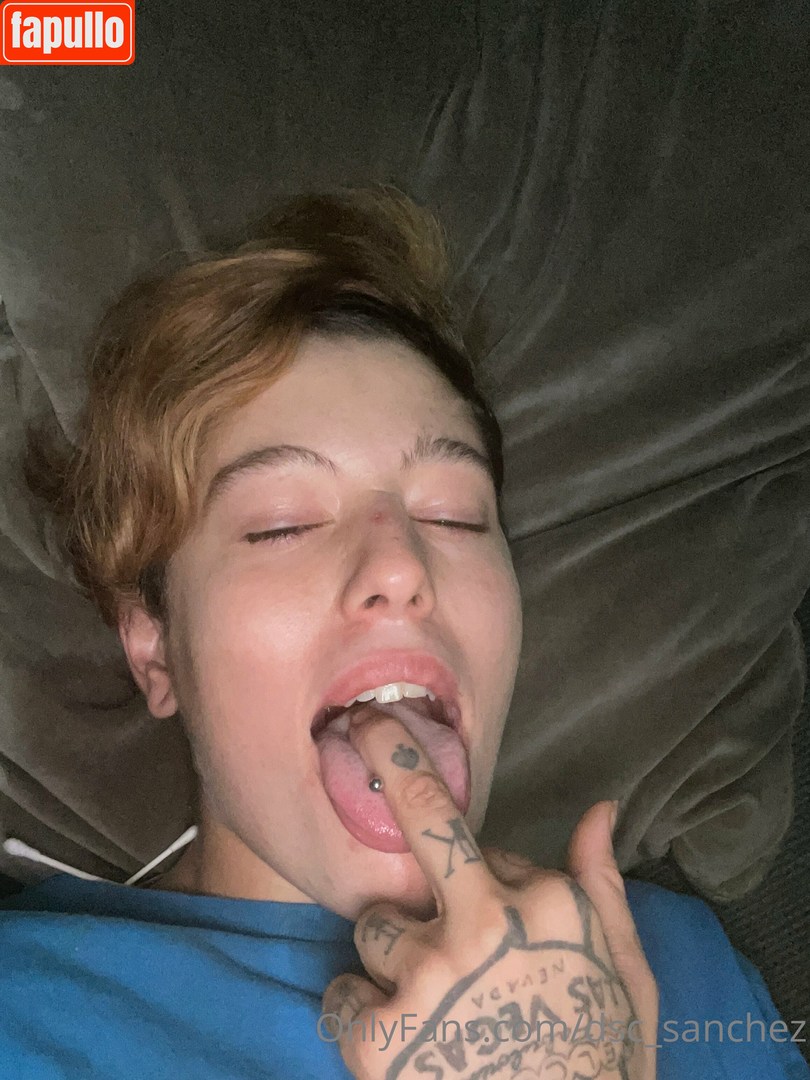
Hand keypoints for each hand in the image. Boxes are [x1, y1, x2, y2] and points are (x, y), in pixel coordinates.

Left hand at [321, 706, 658, 1079]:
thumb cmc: (601, 1055)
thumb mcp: (626, 968)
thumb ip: (601, 883)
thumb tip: (600, 808)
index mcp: (545, 901)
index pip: (485, 846)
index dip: (477, 866)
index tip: (444, 815)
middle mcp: (482, 923)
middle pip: (421, 816)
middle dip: (390, 757)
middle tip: (362, 723)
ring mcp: (427, 978)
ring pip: (376, 924)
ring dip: (392, 953)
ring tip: (428, 1001)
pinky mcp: (381, 1039)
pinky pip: (341, 993)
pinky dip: (360, 1013)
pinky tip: (395, 1038)